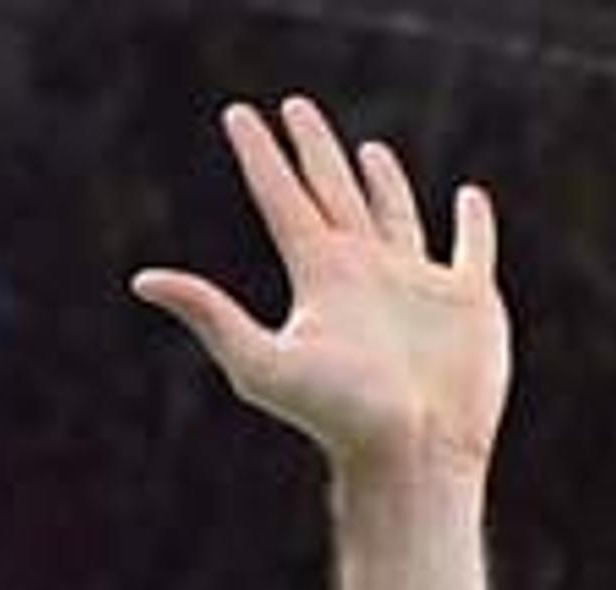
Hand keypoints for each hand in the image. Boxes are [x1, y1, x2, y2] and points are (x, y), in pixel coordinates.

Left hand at [132, 97, 507, 481]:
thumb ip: (210, 315)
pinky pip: (472, 250)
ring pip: (394, 216)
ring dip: (382, 182)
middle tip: (295, 106)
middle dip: (313, 148)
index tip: (238, 114)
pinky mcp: (466, 303)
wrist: (413, 456)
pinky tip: (470, 199)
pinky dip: (473, 224)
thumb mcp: (262, 362)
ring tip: (370, 150)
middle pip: (332, 193)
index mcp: (320, 278)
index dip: (259, 156)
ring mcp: (415, 287)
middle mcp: (364, 274)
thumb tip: (142, 280)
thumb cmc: (338, 417)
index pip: (281, 199)